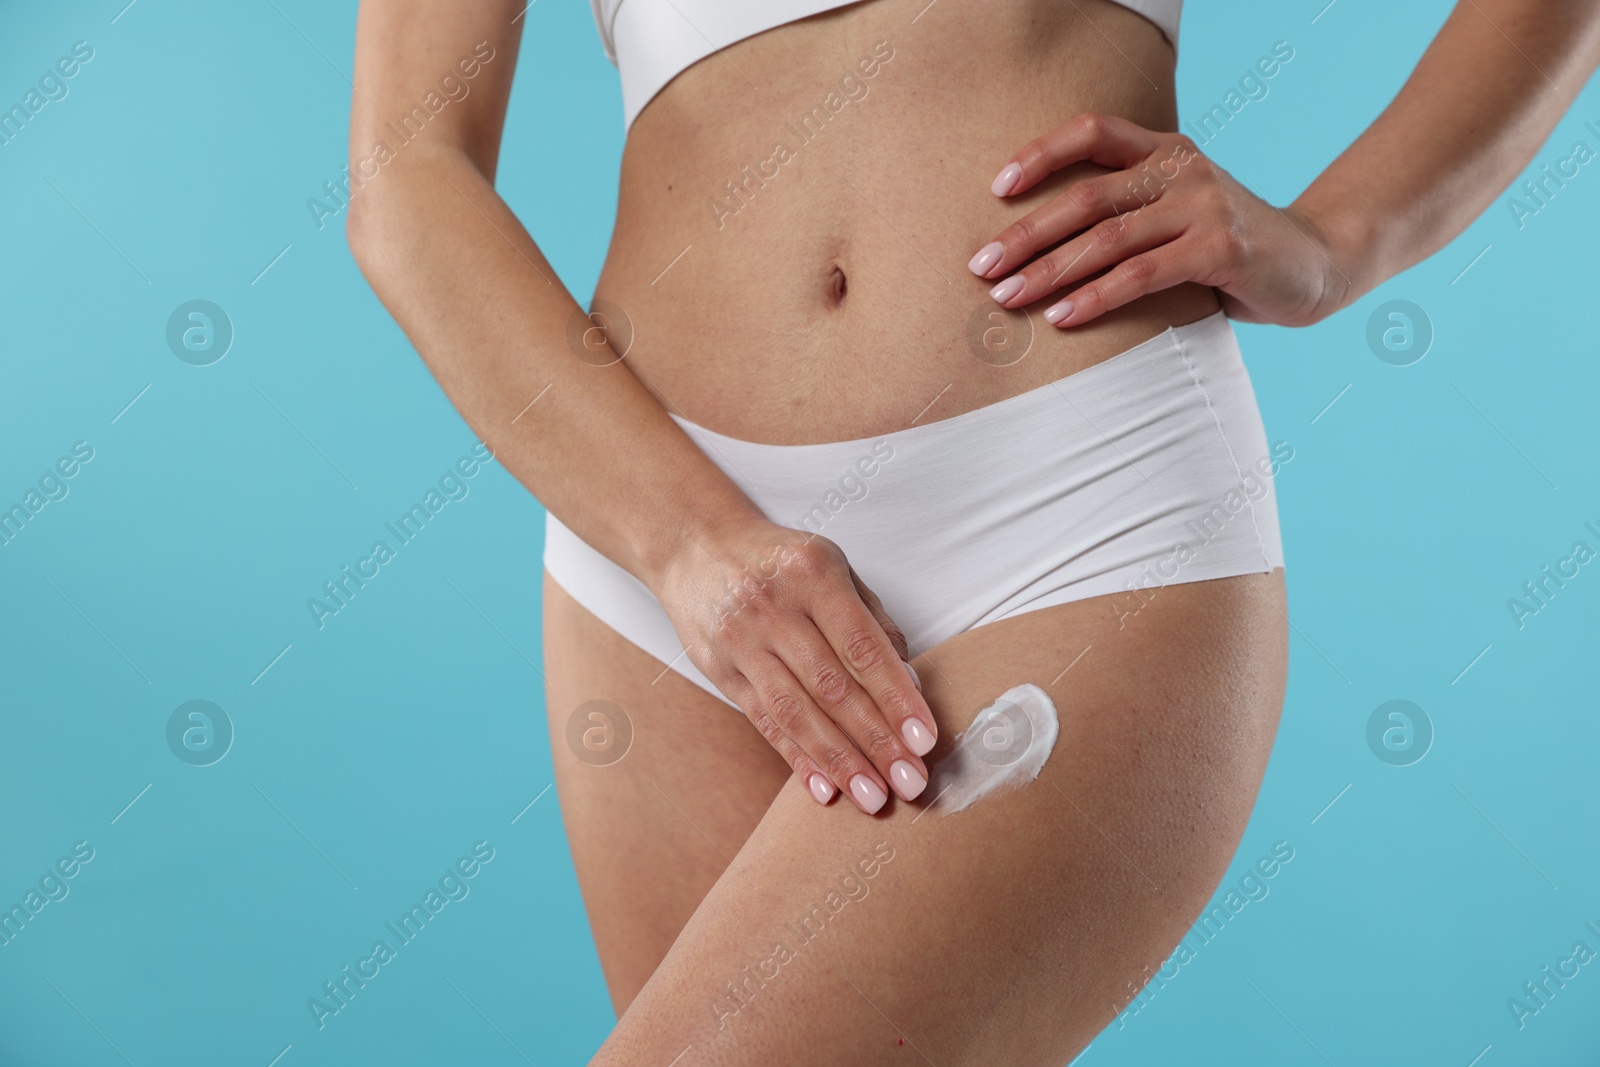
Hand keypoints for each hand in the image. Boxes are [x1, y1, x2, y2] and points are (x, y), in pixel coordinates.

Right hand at [652, 518, 937, 813]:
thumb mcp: (832, 566)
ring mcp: (741, 640)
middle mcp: (773, 607)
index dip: (896, 697)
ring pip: (796, 712)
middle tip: (909, 781)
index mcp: (813, 574)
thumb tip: (910, 683)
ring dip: (839, 760)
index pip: (863, 648)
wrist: (696, 545)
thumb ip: (872, 621)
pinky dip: (796, 758)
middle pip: (831, 686)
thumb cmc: (779, 560)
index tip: (923, 739)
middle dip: (875, 741)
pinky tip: (824, 788)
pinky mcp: (719, 669)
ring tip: (872, 797)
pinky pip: (764, 721)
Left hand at [967, 112, 1353, 328]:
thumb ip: (1127, 218)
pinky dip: (1096, 297)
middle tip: (980, 267)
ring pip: (1107, 239)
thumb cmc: (1229, 249)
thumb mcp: (1177, 216)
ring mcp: (1204, 205)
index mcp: (1168, 151)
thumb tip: (1038, 253)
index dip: (1041, 154)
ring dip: (1049, 272)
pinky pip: (1141, 274)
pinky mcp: (1221, 248)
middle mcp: (1183, 169)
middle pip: (1087, 196)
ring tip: (1007, 298)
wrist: (1318, 263)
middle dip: (1026, 234)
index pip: (1094, 131)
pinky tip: (1061, 317)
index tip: (996, 189)